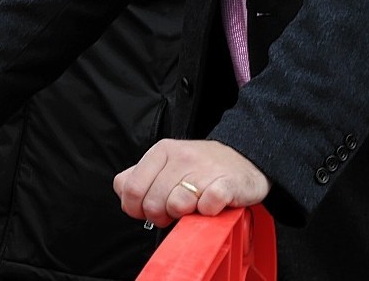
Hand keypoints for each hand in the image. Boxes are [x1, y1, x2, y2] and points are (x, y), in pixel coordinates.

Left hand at [113, 139, 270, 227]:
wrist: (245, 159)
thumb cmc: (200, 169)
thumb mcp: (165, 165)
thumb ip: (139, 177)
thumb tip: (124, 195)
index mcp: (161, 151)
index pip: (130, 188)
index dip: (136, 209)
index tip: (148, 210)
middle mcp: (180, 157)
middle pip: (152, 203)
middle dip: (161, 216)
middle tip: (175, 210)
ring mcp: (204, 169)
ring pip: (176, 206)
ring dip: (184, 215)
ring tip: (194, 206)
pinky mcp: (227, 183)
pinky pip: (207, 206)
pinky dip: (207, 213)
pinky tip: (211, 205)